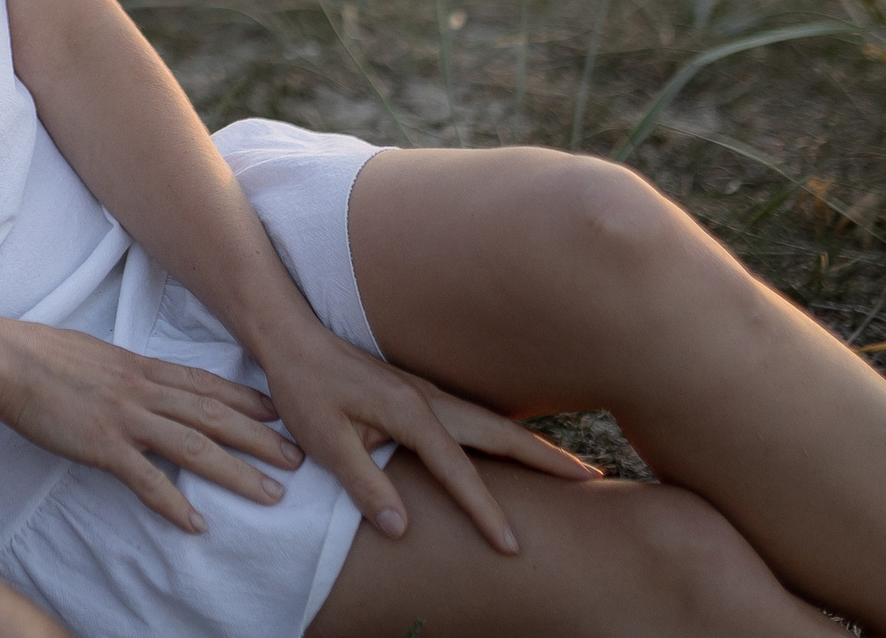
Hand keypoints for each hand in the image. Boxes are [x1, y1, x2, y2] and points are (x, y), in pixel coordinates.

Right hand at [0, 317, 305, 533]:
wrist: (3, 359)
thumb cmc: (39, 354)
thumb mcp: (93, 354)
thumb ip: (122, 371)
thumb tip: (137, 381)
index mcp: (141, 367)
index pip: (206, 385)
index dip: (247, 399)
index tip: (279, 412)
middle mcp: (143, 390)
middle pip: (215, 416)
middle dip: (261, 438)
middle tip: (298, 459)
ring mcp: (126, 417)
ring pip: (196, 447)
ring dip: (238, 473)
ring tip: (271, 496)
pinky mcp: (102, 444)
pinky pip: (147, 479)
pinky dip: (174, 503)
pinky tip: (197, 524)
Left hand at [253, 319, 597, 553]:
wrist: (292, 341)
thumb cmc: (305, 391)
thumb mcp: (325, 442)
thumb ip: (363, 484)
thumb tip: (401, 528)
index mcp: (411, 412)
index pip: (459, 470)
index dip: (485, 510)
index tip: (511, 545)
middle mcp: (430, 399)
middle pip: (501, 434)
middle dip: (547, 460)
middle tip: (593, 481)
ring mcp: (430, 393)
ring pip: (494, 423)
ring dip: (534, 446)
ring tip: (573, 469)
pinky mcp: (422, 394)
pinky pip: (478, 419)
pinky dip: (508, 436)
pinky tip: (518, 451)